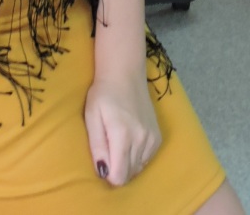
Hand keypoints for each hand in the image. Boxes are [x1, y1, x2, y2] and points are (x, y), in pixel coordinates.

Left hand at [84, 71, 160, 185]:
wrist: (125, 74)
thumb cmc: (103, 94)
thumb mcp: (92, 116)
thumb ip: (97, 145)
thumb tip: (102, 172)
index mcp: (123, 135)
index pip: (119, 176)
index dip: (108, 175)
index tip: (101, 162)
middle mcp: (141, 140)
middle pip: (129, 175)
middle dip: (117, 170)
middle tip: (107, 151)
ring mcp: (152, 139)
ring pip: (139, 169)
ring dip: (127, 164)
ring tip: (117, 144)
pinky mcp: (158, 137)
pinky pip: (147, 159)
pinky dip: (137, 157)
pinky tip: (128, 142)